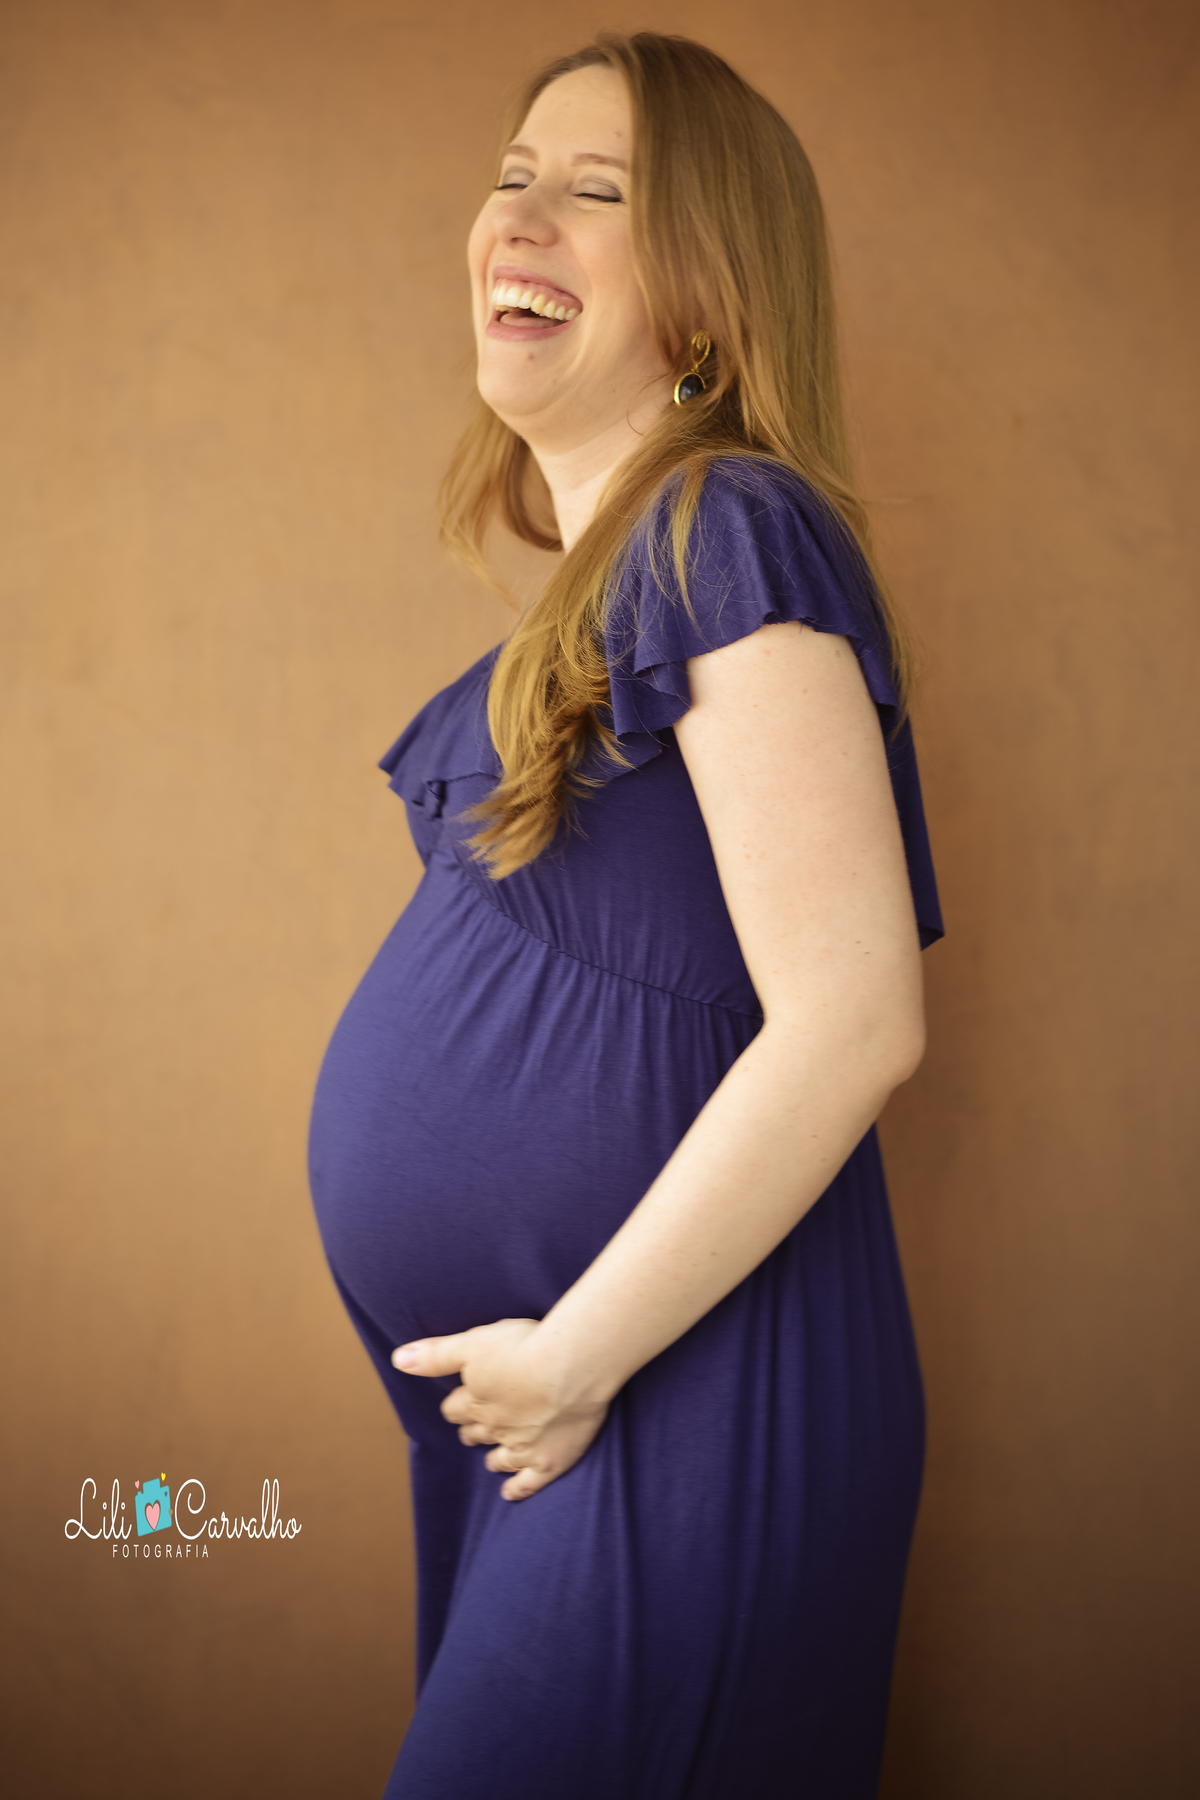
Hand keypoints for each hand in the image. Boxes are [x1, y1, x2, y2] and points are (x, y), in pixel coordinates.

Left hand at [391, 1318, 609, 1501]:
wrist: (569, 1367)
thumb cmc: (523, 1347)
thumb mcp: (472, 1343)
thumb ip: (436, 1355)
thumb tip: (398, 1360)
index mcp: (475, 1400)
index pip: (455, 1409)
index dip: (456, 1406)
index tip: (458, 1404)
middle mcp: (495, 1427)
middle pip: (476, 1433)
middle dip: (473, 1430)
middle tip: (474, 1430)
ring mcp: (523, 1447)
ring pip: (500, 1457)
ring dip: (493, 1458)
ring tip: (491, 1459)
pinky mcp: (550, 1460)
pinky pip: (529, 1482)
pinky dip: (518, 1489)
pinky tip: (509, 1494)